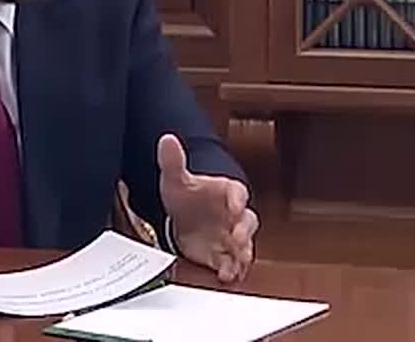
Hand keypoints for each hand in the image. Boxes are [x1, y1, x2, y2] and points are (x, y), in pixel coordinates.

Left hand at [157, 133, 257, 283]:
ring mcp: (231, 236)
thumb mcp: (175, 178)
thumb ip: (173, 161)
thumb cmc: (186, 195)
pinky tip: (226, 275)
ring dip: (241, 254)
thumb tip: (167, 139)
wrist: (182, 217)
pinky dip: (231, 270)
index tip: (234, 204)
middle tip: (237, 238)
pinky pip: (232, 263)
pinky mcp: (224, 254)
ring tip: (236, 262)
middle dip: (244, 230)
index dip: (237, 198)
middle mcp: (234, 215)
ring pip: (245, 245)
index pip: (237, 191)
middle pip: (248, 221)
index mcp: (227, 191)